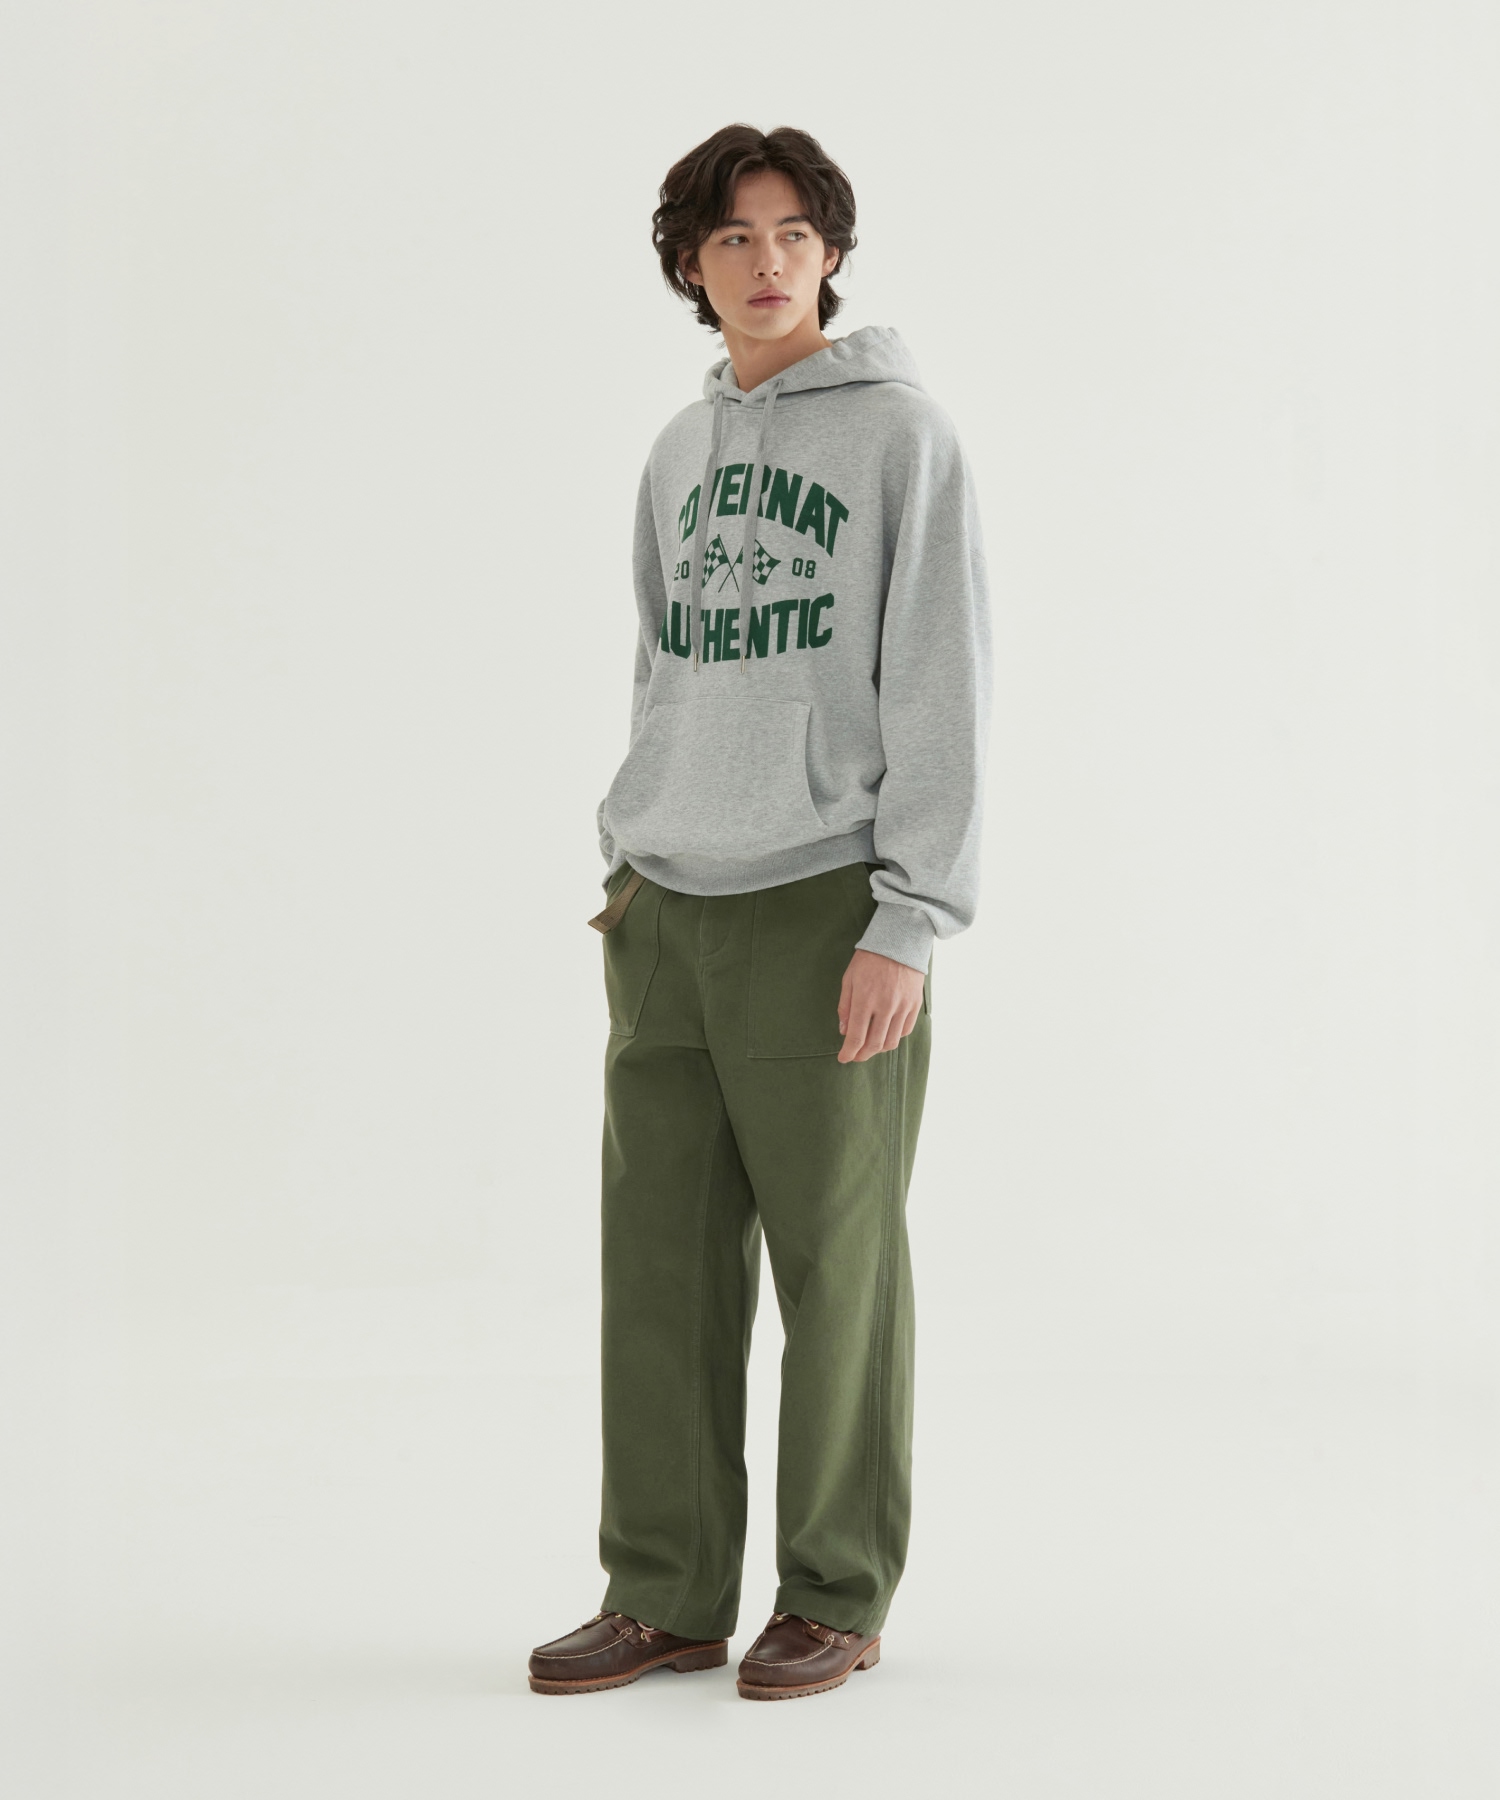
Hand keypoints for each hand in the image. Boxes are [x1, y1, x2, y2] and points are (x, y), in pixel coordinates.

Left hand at [837, 948, 924, 1063]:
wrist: (900, 941)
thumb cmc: (869, 959)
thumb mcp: (849, 978)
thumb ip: (846, 1006)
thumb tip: (844, 1031)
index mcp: (865, 999)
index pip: (856, 1037)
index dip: (849, 1052)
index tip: (843, 1058)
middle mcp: (886, 1006)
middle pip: (874, 1044)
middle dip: (862, 1055)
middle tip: (855, 1056)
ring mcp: (903, 1006)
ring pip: (891, 1041)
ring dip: (878, 1050)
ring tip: (869, 1048)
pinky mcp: (915, 1004)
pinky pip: (905, 1030)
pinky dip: (894, 1038)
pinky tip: (885, 1035)